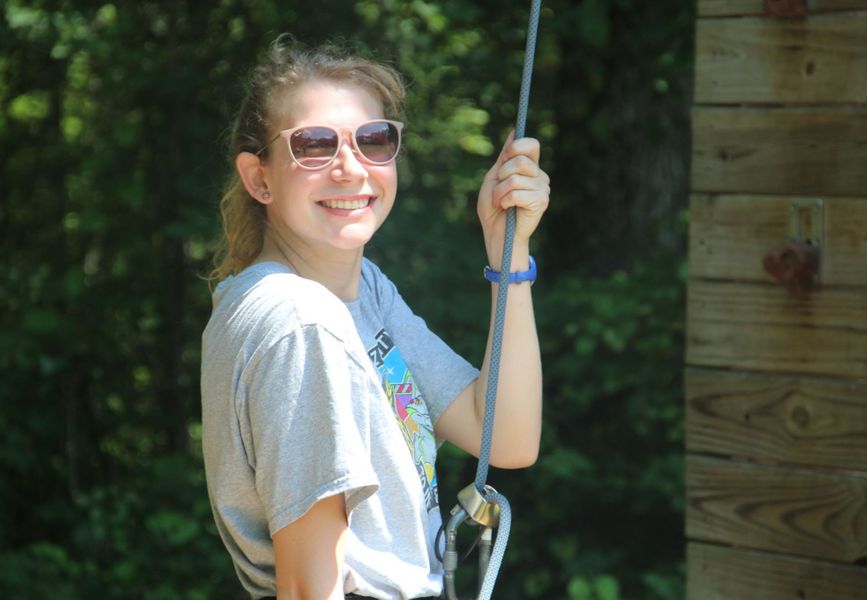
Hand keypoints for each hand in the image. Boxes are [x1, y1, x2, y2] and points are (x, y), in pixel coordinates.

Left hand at [477, 131, 549, 268]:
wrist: (496, 232)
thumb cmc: (493, 207)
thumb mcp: (494, 178)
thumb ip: (504, 158)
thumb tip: (513, 133)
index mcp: (529, 168)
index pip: (532, 145)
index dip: (518, 146)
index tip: (505, 156)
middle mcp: (539, 176)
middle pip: (521, 161)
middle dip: (502, 174)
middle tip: (498, 189)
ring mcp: (542, 189)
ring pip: (516, 178)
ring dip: (500, 191)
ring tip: (499, 202)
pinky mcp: (541, 202)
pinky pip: (517, 193)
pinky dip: (505, 201)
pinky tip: (507, 208)